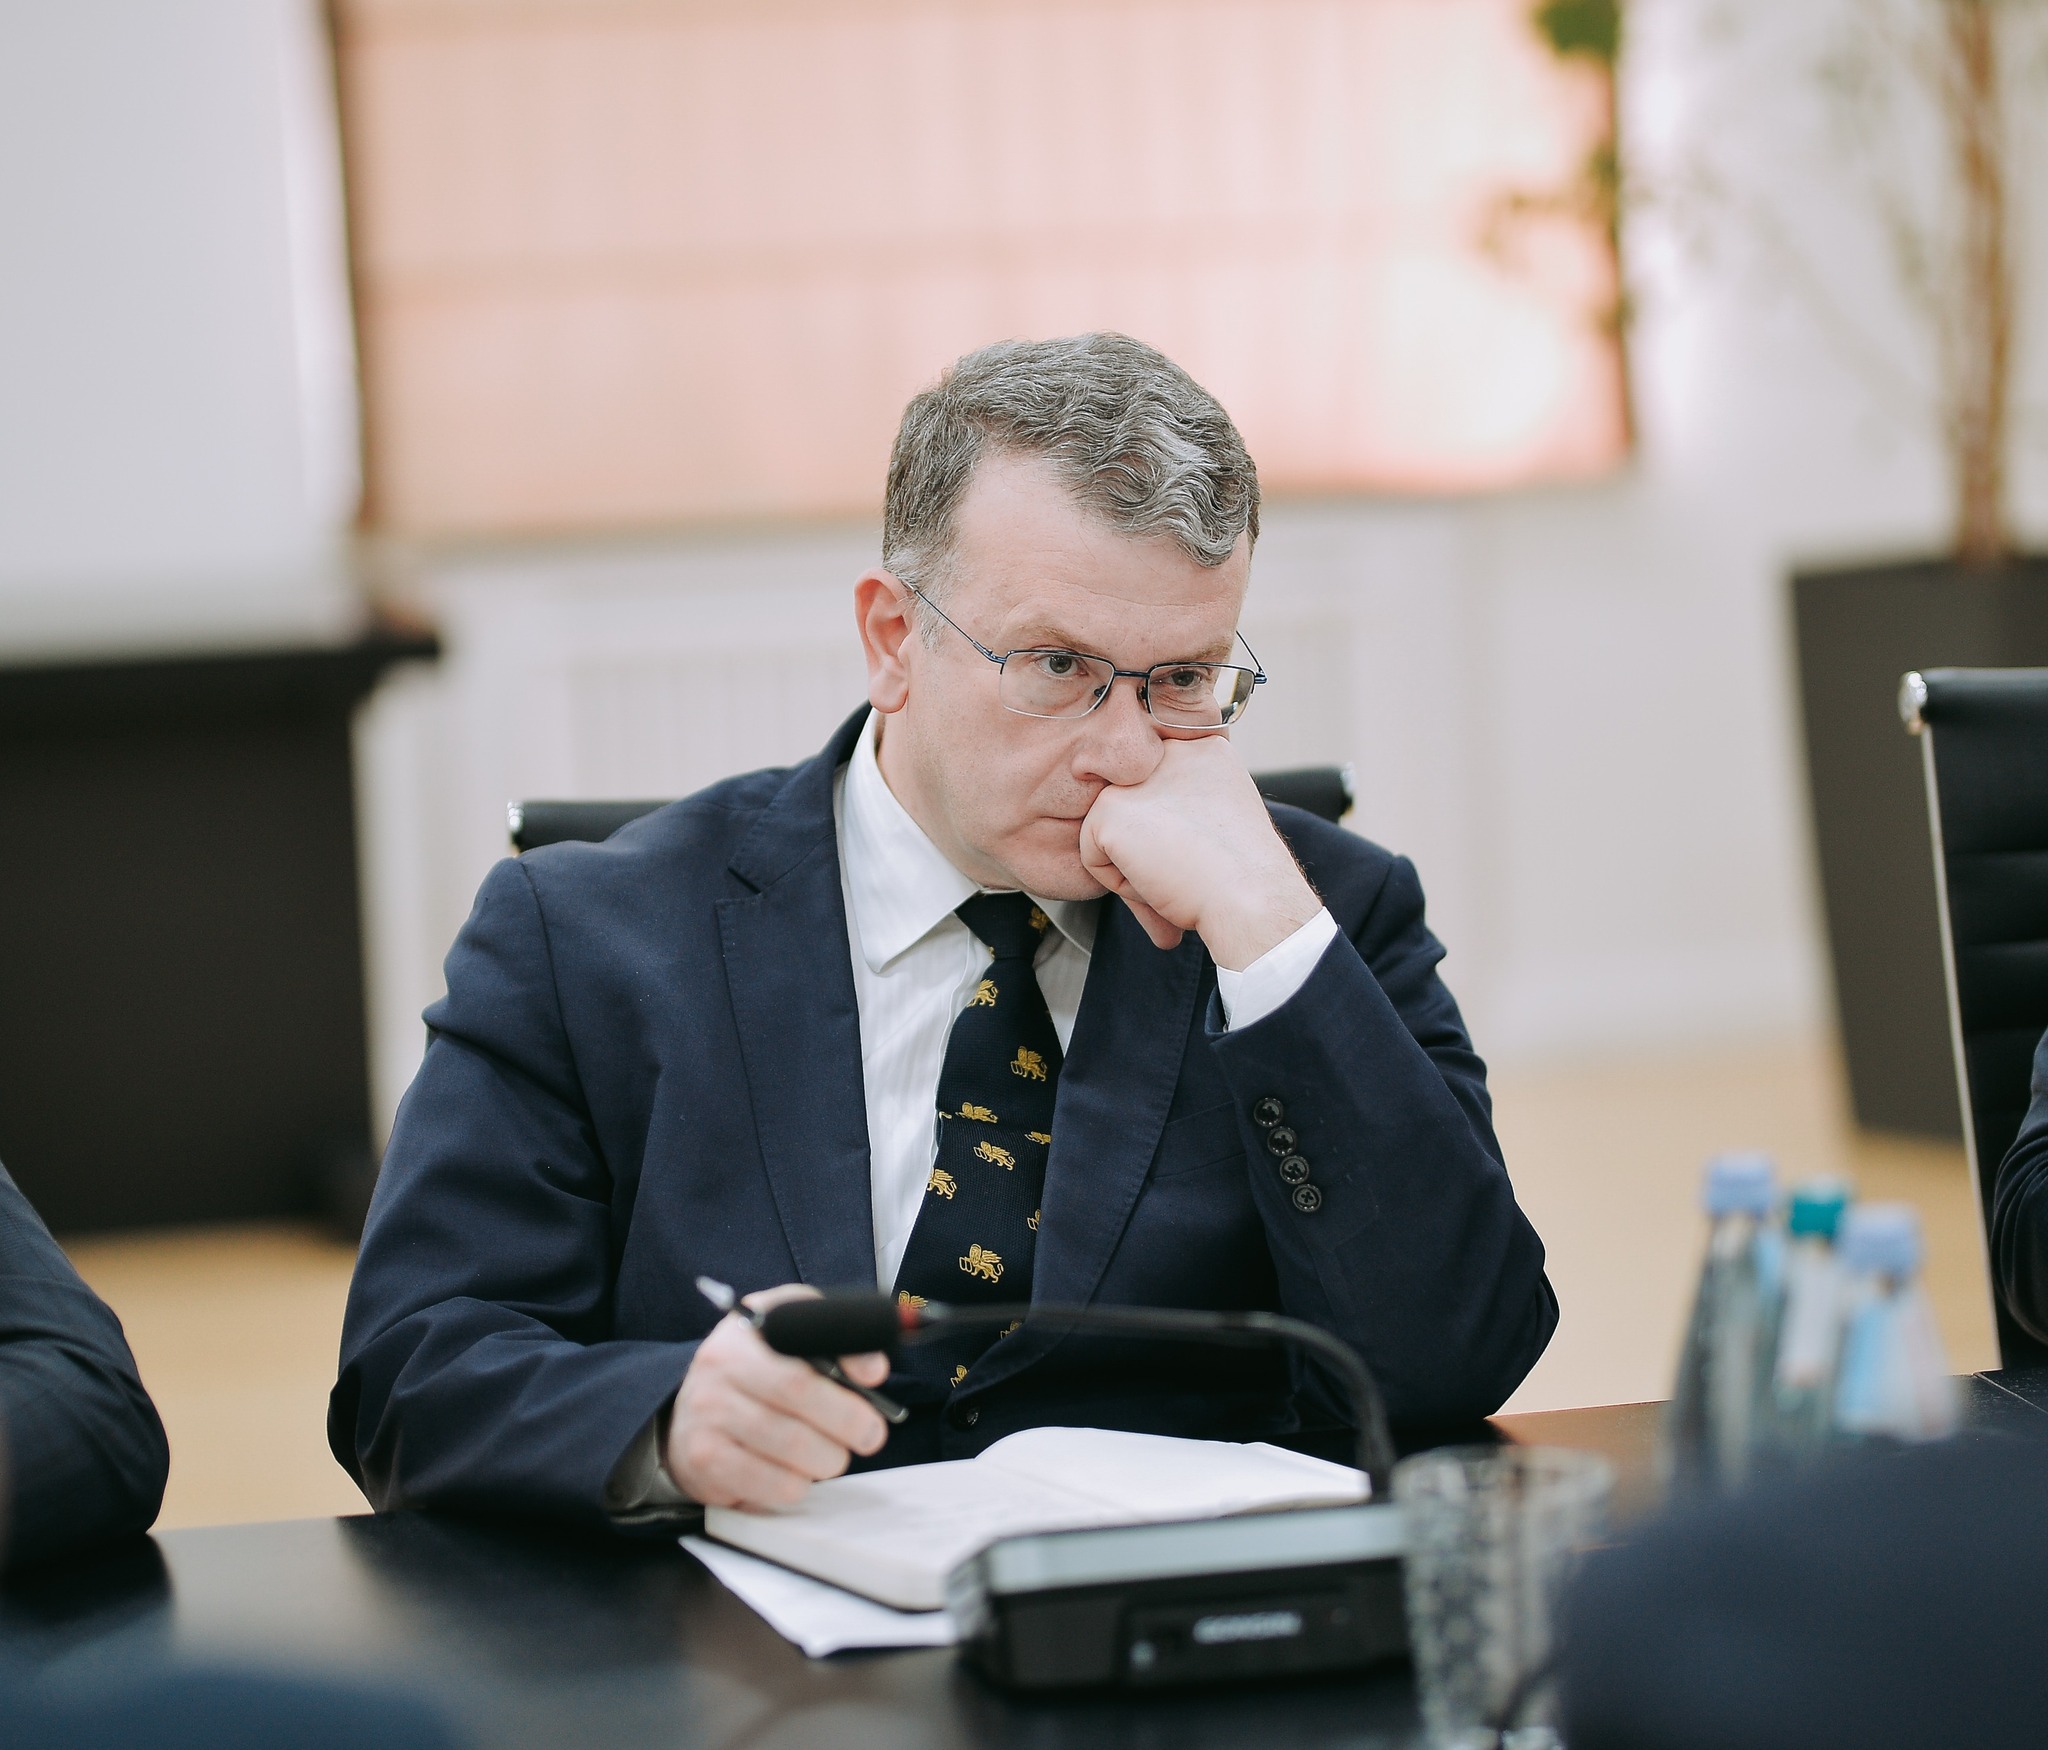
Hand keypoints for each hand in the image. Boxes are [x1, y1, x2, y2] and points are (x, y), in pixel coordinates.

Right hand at [664, 1284, 890, 1508]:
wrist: (686, 1413)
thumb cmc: (755, 1370)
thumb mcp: (788, 1333)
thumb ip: (835, 1337)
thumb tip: (873, 1371)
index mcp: (745, 1331)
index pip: (803, 1347)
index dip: (846, 1368)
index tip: (874, 1385)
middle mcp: (719, 1368)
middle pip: (800, 1398)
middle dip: (849, 1421)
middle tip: (871, 1435)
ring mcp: (707, 1416)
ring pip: (792, 1448)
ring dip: (827, 1458)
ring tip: (830, 1453)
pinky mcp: (705, 1462)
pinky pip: (773, 1484)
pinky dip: (799, 1484)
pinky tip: (795, 1471)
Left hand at [1079, 736, 1321, 969]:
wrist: (1248, 895)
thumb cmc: (1245, 874)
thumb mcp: (1222, 820)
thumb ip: (1185, 808)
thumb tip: (1152, 830)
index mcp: (1202, 749)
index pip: (1160, 794)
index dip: (1173, 837)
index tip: (1201, 857)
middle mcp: (1166, 751)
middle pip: (1134, 812)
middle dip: (1150, 852)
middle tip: (1186, 876)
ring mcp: (1134, 776)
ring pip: (1112, 834)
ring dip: (1136, 868)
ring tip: (1176, 877)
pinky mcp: (1109, 808)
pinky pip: (1093, 858)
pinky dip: (1120, 884)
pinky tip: (1157, 881)